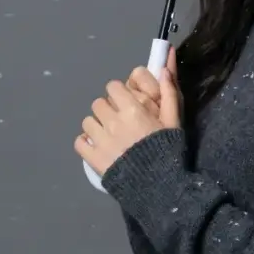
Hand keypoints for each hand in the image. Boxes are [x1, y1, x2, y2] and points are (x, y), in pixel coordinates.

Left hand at [74, 47, 181, 178]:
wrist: (158, 184)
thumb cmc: (168, 150)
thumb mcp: (174, 120)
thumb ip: (169, 93)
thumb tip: (164, 68)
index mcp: (132, 109)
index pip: (113, 87)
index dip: (118, 93)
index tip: (125, 102)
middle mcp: (113, 121)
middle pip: (98, 103)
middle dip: (107, 109)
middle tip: (118, 120)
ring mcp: (100, 139)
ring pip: (87, 121)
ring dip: (96, 125)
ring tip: (108, 135)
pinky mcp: (92, 157)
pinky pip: (79, 141)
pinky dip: (86, 142)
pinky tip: (97, 146)